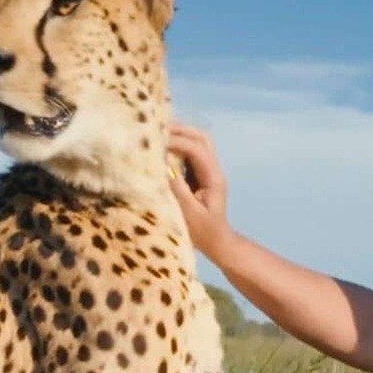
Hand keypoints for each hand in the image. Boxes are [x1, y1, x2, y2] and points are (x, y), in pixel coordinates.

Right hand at [165, 124, 235, 260]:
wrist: (217, 242)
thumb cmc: (204, 232)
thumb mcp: (189, 214)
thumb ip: (177, 190)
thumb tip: (163, 167)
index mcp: (213, 177)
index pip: (197, 149)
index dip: (177, 142)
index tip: (156, 142)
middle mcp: (213, 169)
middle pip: (201, 138)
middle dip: (180, 130)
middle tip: (156, 129)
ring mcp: (208, 170)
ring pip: (197, 142)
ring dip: (179, 135)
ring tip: (157, 134)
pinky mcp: (199, 175)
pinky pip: (190, 153)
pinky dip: (177, 146)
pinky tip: (161, 147)